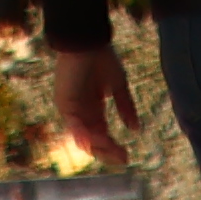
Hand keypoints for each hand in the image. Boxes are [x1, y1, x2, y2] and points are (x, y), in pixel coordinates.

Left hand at [53, 44, 136, 164]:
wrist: (87, 41)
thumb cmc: (101, 58)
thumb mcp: (118, 85)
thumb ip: (126, 107)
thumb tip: (136, 129)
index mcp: (92, 109)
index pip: (101, 135)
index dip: (113, 148)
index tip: (128, 157)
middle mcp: (81, 112)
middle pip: (92, 141)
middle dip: (108, 152)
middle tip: (124, 159)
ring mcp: (71, 108)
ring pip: (83, 137)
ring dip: (100, 147)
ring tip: (116, 152)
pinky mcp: (64, 102)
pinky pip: (73, 124)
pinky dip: (83, 135)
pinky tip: (95, 143)